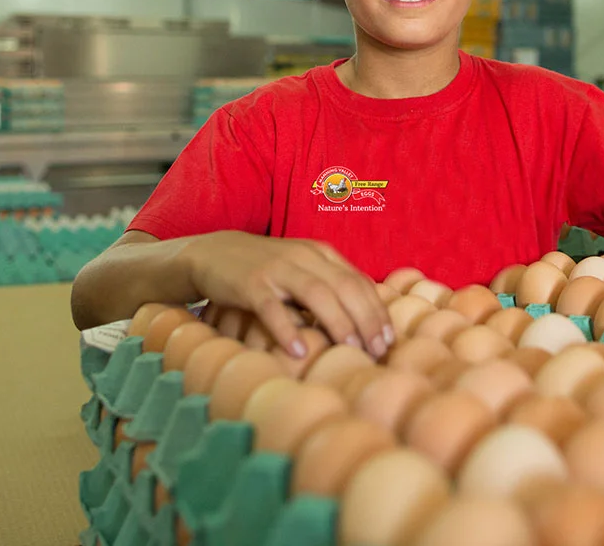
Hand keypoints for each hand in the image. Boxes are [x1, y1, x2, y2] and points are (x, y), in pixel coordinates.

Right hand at [179, 231, 392, 358]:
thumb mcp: (302, 270)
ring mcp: (277, 269)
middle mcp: (304, 257)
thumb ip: (328, 287)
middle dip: (367, 319)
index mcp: (321, 254)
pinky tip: (298, 350)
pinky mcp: (250, 283)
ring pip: (316, 294)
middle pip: (345, 287)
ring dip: (338, 323)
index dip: (377, 311)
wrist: (213, 252)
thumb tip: (362, 322)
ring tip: (351, 349)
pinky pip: (272, 307)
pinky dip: (286, 329)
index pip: (358, 282)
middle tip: (378, 351)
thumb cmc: (266, 269)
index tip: (389, 340)